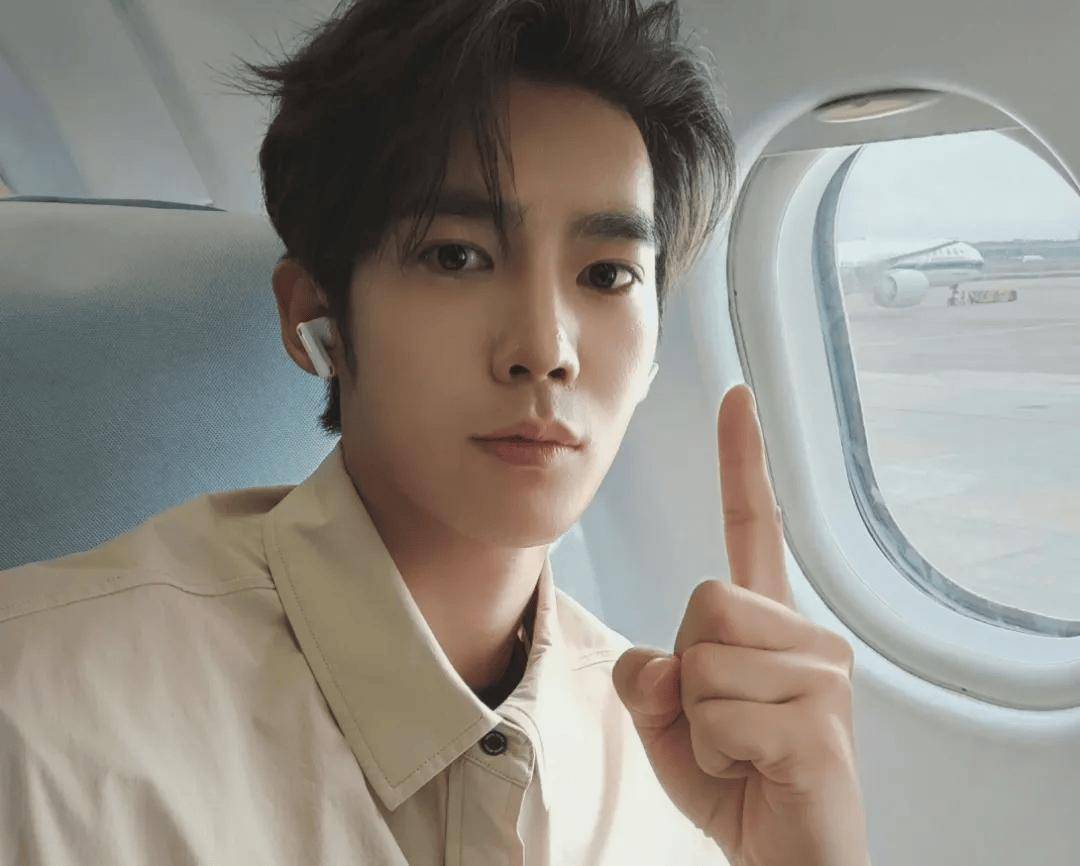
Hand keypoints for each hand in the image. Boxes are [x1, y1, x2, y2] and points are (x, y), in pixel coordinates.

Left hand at [612, 384, 869, 865]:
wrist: (785, 859)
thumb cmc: (734, 783)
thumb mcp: (668, 721)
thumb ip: (652, 675)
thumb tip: (667, 660)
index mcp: (769, 625)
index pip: (752, 526)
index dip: (741, 461)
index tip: (737, 396)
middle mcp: (807, 635)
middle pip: (701, 601)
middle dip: (686, 673)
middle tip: (723, 728)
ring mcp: (820, 675)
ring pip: (701, 660)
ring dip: (696, 724)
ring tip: (740, 754)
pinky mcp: (818, 722)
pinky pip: (716, 715)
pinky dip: (712, 757)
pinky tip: (754, 774)